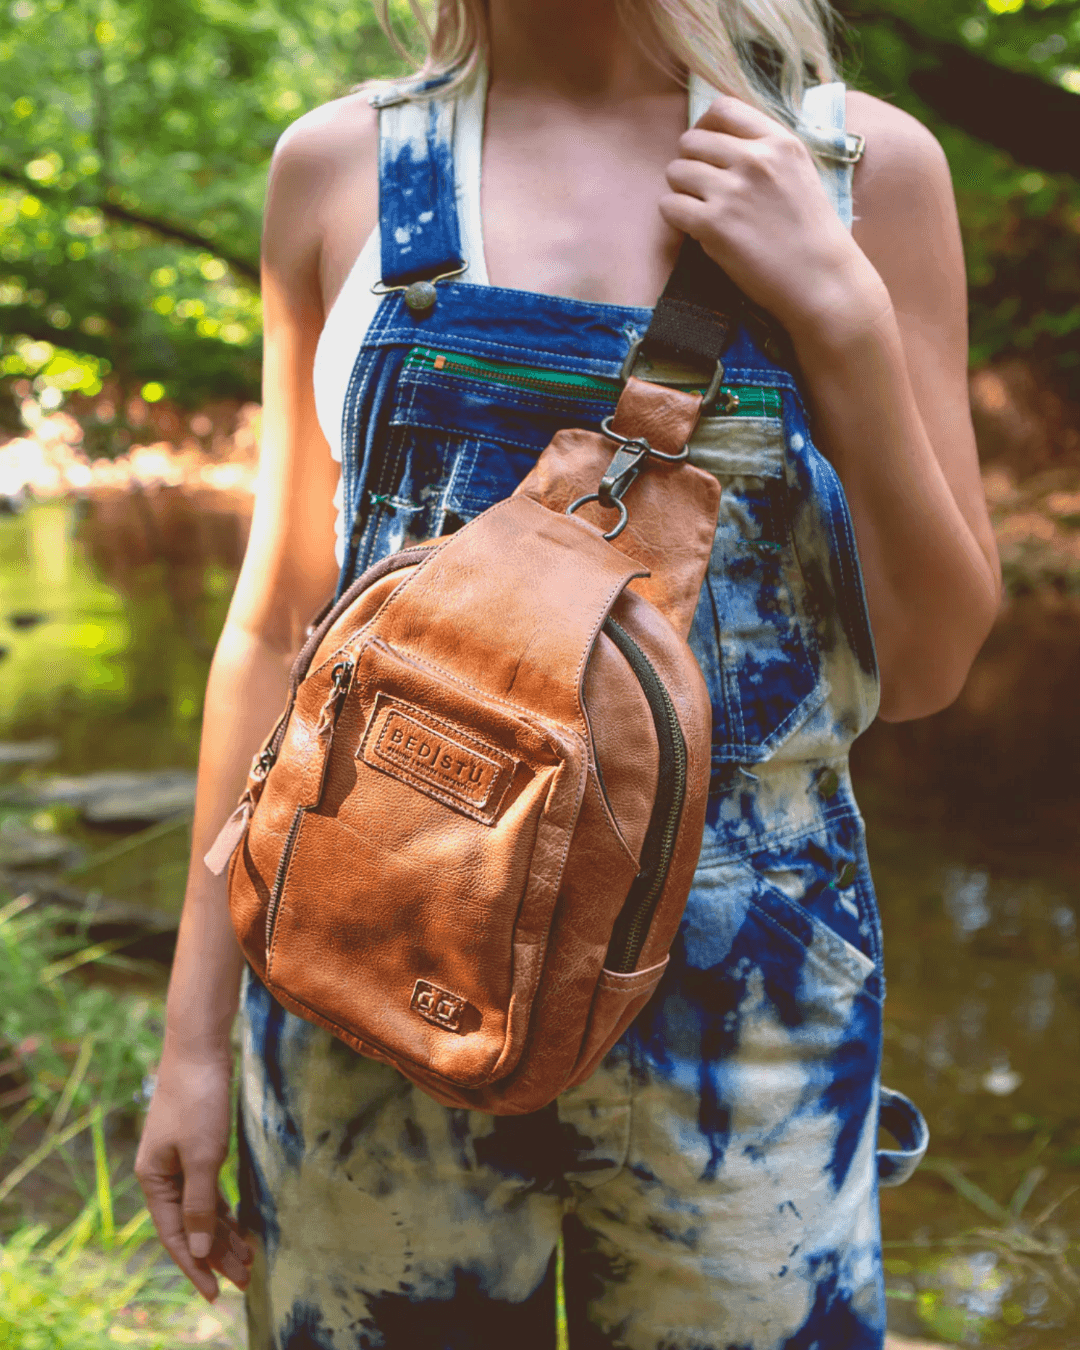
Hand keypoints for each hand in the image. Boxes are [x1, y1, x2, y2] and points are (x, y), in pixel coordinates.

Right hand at [134, 1044, 251, 1302]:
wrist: (199, 1046)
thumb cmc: (199, 1098)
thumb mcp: (204, 1155)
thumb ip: (200, 1204)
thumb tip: (199, 1251)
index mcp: (153, 1179)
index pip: (174, 1236)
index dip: (195, 1267)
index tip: (215, 1295)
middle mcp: (161, 1174)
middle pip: (189, 1226)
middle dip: (216, 1255)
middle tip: (245, 1281)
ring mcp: (178, 1160)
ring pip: (201, 1209)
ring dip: (223, 1235)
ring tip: (248, 1262)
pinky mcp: (195, 1145)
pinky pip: (207, 1189)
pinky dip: (223, 1209)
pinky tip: (239, 1225)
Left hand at [659, 95, 890, 343]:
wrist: (821, 281)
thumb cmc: (810, 235)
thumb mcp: (798, 174)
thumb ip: (764, 153)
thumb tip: (719, 142)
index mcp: (778, 141)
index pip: (723, 108)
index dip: (704, 127)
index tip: (706, 149)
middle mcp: (754, 159)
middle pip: (691, 140)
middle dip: (690, 164)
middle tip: (702, 191)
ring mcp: (733, 191)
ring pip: (675, 172)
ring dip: (681, 192)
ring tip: (701, 212)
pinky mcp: (714, 224)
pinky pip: (669, 206)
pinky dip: (676, 218)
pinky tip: (695, 229)